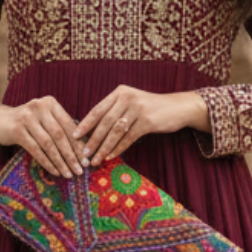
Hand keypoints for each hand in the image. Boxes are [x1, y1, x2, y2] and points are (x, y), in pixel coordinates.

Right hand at [0, 97, 84, 177]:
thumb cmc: (28, 123)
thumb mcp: (44, 119)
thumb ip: (60, 128)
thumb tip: (83, 149)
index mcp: (50, 103)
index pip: (68, 125)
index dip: (79, 143)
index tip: (87, 159)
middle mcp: (39, 107)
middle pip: (59, 135)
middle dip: (71, 155)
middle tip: (80, 169)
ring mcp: (27, 117)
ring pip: (48, 144)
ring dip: (60, 161)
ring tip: (69, 173)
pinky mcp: (17, 130)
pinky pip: (36, 150)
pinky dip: (47, 162)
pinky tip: (55, 171)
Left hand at [73, 86, 209, 165]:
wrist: (177, 107)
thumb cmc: (151, 108)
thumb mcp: (131, 103)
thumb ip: (114, 112)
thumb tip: (92, 131)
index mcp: (119, 92)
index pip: (98, 109)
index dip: (85, 124)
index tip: (74, 136)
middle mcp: (127, 98)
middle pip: (105, 122)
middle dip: (92, 139)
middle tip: (84, 153)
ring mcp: (138, 109)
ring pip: (115, 132)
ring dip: (103, 147)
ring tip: (95, 159)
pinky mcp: (148, 121)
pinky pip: (129, 137)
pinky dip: (118, 148)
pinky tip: (110, 156)